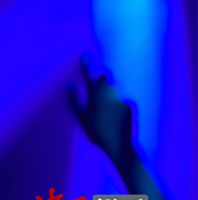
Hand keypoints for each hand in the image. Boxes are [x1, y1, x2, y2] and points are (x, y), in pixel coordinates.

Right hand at [67, 51, 133, 165]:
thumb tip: (67, 85)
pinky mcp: (131, 106)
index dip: (86, 64)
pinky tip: (116, 112)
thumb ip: (74, 100)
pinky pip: (123, 99)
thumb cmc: (97, 132)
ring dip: (110, 89)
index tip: (84, 54)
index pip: (88, 75)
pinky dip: (118, 102)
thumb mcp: (81, 117)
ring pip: (115, 87)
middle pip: (106, 77)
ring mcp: (122, 99)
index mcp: (95, 95)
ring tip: (106, 98)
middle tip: (98, 78)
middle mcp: (110, 93)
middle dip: (102, 76)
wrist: (121, 146)